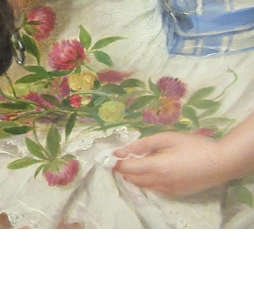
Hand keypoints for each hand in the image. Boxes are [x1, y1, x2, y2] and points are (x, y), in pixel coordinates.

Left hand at [113, 132, 233, 195]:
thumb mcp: (168, 138)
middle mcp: (159, 182)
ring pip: (141, 186)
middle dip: (123, 169)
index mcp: (156, 166)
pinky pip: (153, 189)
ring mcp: (167, 190)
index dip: (116, 162)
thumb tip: (121, 150)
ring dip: (134, 176)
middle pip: (131, 179)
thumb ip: (143, 144)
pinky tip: (151, 170)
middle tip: (124, 156)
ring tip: (137, 161)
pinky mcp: (174, 194)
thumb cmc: (195, 145)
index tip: (111, 154)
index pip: (126, 168)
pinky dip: (146, 181)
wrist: (221, 163)